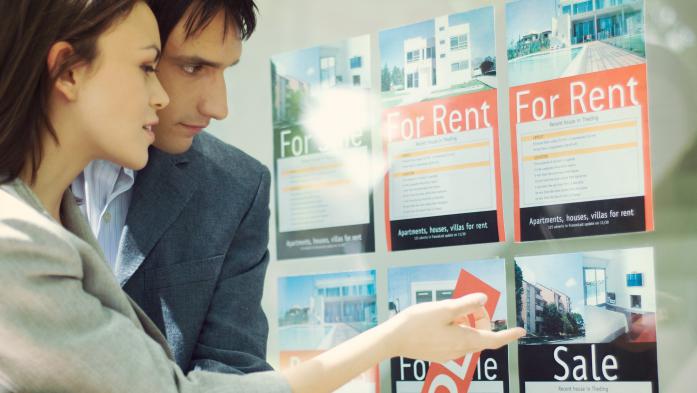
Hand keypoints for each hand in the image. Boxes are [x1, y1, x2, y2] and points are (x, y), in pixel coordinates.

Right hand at [383, 293, 525, 362]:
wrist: (393, 340)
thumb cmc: (417, 323)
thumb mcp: (444, 309)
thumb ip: (466, 304)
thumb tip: (483, 299)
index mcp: (464, 340)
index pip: (494, 339)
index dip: (509, 334)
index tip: (521, 331)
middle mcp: (459, 350)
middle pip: (479, 334)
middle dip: (479, 317)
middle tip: (467, 303)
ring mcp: (448, 354)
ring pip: (466, 337)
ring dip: (465, 323)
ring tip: (449, 310)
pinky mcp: (438, 353)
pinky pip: (454, 340)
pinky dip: (455, 329)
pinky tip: (440, 320)